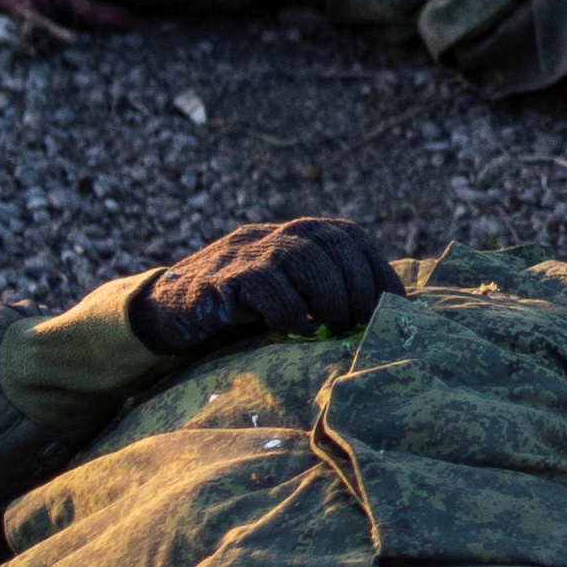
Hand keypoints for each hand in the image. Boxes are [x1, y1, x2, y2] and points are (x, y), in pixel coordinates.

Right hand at [131, 216, 394, 359]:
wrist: (169, 312)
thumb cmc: (242, 312)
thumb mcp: (289, 295)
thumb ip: (328, 295)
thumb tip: (387, 321)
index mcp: (295, 235)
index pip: (349, 238)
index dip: (378, 271)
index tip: (397, 308)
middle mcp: (273, 235)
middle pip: (331, 243)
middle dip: (356, 286)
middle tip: (360, 323)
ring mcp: (246, 253)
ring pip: (302, 257)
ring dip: (327, 296)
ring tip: (329, 326)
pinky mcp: (221, 279)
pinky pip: (264, 285)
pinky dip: (287, 311)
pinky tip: (291, 331)